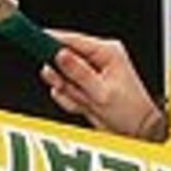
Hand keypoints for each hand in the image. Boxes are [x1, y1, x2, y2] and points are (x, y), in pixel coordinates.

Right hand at [40, 30, 165, 139]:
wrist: (137, 131)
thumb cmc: (130, 111)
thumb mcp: (102, 92)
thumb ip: (79, 73)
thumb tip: (60, 55)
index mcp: (107, 52)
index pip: (73, 40)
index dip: (51, 40)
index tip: (33, 40)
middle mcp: (97, 59)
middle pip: (63, 59)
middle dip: (63, 78)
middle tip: (71, 88)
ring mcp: (89, 74)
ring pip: (61, 77)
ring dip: (68, 93)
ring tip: (85, 101)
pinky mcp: (83, 87)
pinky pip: (63, 91)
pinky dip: (69, 101)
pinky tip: (84, 106)